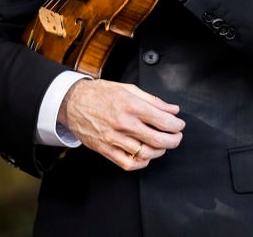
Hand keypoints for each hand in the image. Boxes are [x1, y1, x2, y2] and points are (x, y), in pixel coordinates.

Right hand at [59, 78, 184, 170]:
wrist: (73, 102)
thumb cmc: (100, 93)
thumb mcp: (128, 88)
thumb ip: (153, 100)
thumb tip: (172, 109)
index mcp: (130, 105)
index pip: (162, 120)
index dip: (176, 125)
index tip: (179, 125)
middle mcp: (123, 123)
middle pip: (157, 139)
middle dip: (173, 140)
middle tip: (176, 137)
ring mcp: (113, 138)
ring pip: (145, 153)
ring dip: (159, 152)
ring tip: (162, 145)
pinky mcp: (105, 149)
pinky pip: (127, 163)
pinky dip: (141, 163)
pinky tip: (145, 156)